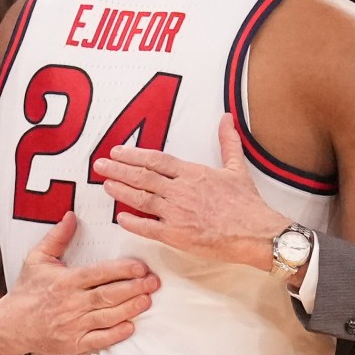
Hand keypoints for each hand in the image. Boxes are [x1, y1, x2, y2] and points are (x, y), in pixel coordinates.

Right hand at [0, 212, 158, 354]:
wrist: (10, 326)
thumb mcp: (37, 259)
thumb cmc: (28, 290)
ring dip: (130, 309)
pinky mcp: (73, 343)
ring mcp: (72, 325)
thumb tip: (71, 215)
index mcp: (65, 281)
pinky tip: (131, 326)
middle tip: (154, 282)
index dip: (122, 271)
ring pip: (107, 317)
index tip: (141, 267)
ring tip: (147, 300)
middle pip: (108, 295)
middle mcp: (70, 304)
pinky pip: (98, 340)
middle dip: (134, 288)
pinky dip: (115, 334)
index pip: (98, 274)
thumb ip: (57, 238)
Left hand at [97, 114, 290, 268]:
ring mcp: (176, 213)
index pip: (156, 160)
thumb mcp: (237, 168)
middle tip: (99, 165)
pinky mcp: (176, 235)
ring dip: (121, 191)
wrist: (255, 232)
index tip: (117, 152)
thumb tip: (227, 118)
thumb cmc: (247, 204)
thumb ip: (228, 142)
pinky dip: (132, 222)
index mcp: (193, 173)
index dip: (133, 155)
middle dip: (118, 169)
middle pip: (142, 177)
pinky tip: (120, 217)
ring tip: (106, 185)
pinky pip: (147, 227)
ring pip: (140, 199)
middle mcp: (180, 191)